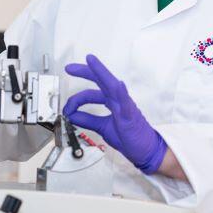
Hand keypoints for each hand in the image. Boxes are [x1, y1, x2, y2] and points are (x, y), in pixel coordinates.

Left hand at [62, 54, 167, 174]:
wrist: (145, 149)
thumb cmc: (129, 137)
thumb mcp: (102, 127)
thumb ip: (88, 120)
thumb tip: (72, 116)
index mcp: (112, 102)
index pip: (93, 90)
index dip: (78, 93)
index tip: (67, 95)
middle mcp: (118, 100)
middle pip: (101, 81)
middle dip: (86, 71)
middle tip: (69, 68)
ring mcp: (125, 106)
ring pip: (112, 86)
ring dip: (101, 73)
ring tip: (91, 62)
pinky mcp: (130, 116)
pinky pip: (126, 103)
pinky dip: (121, 93)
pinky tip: (118, 85)